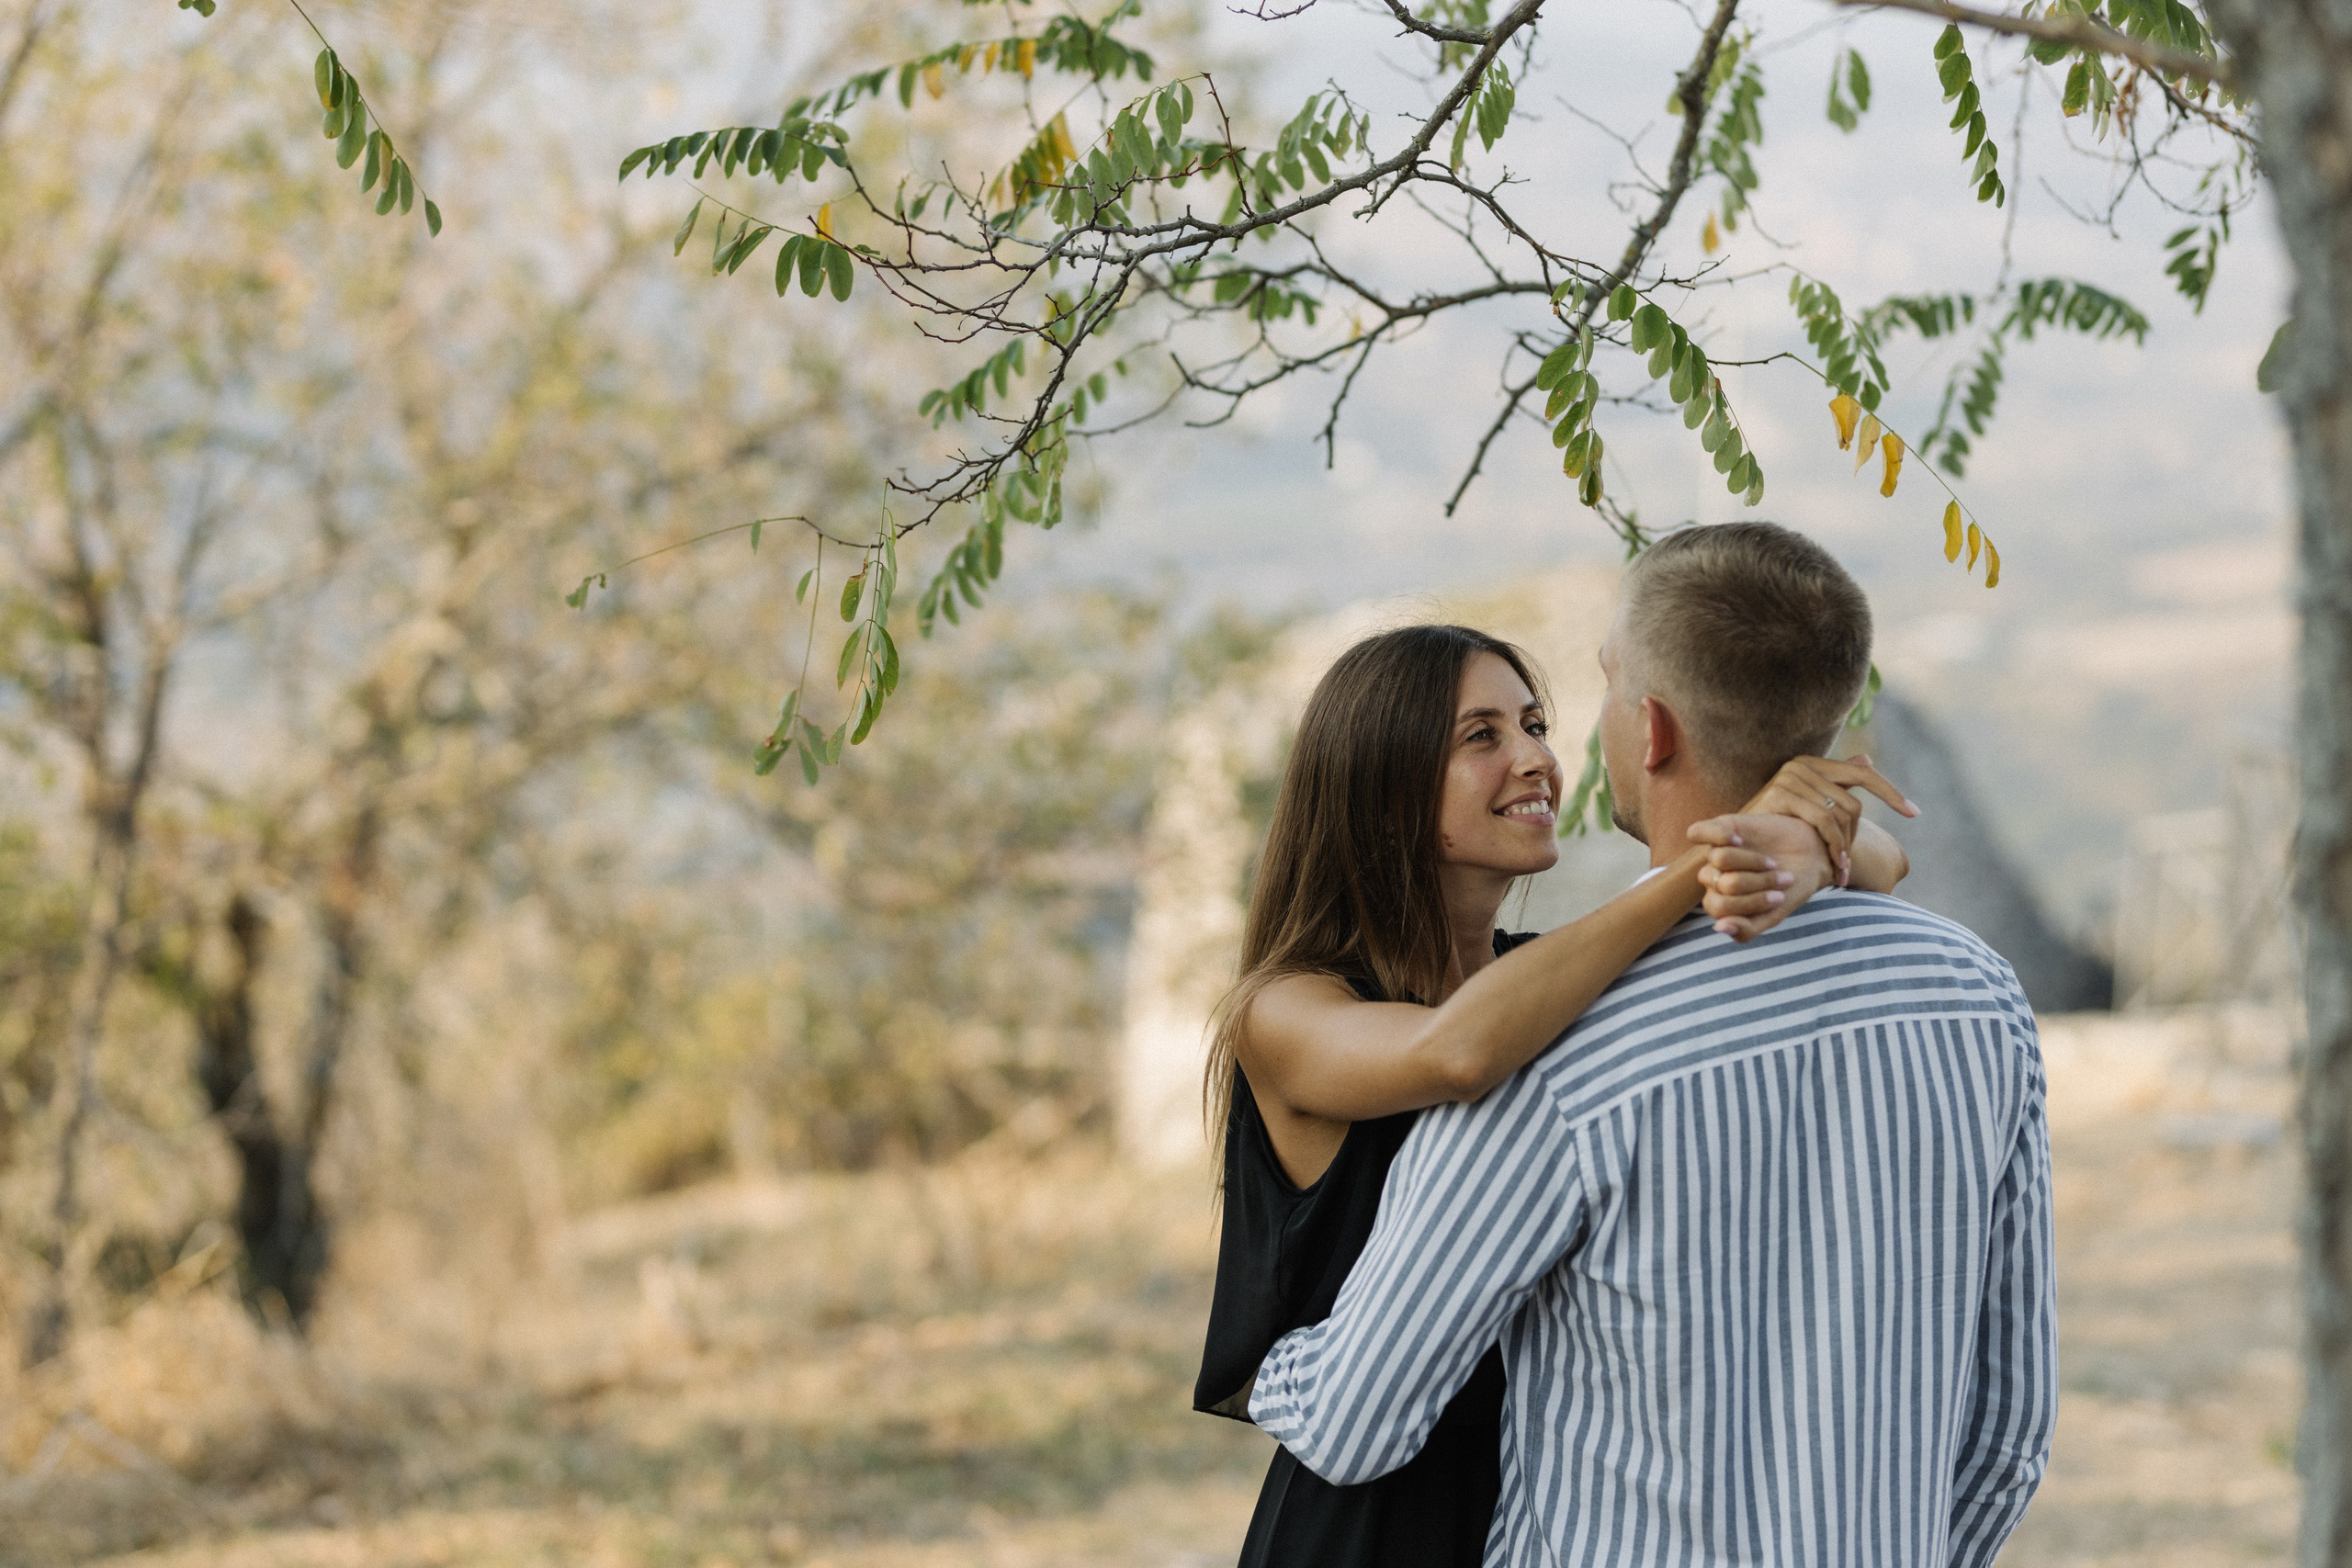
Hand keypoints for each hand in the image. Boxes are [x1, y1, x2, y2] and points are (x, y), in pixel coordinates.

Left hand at [1690, 817, 1835, 941]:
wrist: (1811, 855)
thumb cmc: (1790, 889)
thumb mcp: (1774, 915)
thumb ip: (1746, 929)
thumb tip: (1719, 927)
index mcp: (1721, 904)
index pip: (1719, 908)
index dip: (1753, 903)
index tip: (1780, 899)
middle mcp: (1714, 879)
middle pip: (1724, 883)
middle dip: (1759, 883)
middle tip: (1784, 879)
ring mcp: (1715, 853)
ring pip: (1719, 859)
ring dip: (1753, 862)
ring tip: (1773, 864)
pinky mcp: (1719, 828)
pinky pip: (1696, 832)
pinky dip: (1718, 836)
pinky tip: (1738, 840)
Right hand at [1735, 754, 1916, 888]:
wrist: (1729, 845)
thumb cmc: (1769, 829)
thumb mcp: (1805, 807)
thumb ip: (1834, 785)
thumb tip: (1867, 761)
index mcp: (1813, 764)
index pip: (1864, 775)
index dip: (1892, 793)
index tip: (1915, 813)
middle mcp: (1802, 765)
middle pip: (1853, 802)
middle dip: (1856, 838)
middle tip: (1849, 867)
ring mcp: (1791, 777)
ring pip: (1841, 814)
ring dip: (1845, 848)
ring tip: (1841, 874)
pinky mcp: (1781, 793)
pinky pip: (1824, 820)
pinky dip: (1834, 847)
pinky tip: (1834, 867)